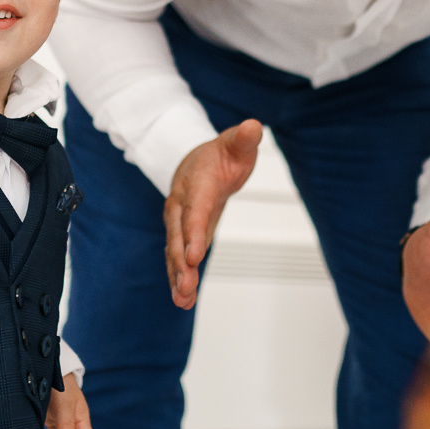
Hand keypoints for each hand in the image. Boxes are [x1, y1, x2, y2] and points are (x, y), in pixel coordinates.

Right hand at [164, 120, 262, 307]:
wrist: (198, 159)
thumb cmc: (223, 153)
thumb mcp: (237, 143)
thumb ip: (244, 138)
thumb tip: (254, 128)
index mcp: (197, 182)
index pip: (195, 210)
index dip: (193, 233)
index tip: (194, 256)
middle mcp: (182, 203)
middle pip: (179, 235)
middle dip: (181, 262)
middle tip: (186, 288)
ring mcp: (179, 220)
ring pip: (175, 250)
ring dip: (178, 276)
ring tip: (183, 301)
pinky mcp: (183, 234)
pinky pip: (178, 256)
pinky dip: (179, 276)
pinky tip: (184, 299)